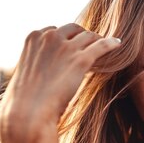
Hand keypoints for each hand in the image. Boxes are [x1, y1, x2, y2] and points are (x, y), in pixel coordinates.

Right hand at [0, 24, 120, 139]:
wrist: (29, 113)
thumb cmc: (25, 99)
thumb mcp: (27, 72)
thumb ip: (37, 61)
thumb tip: (47, 66)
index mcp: (34, 37)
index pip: (55, 30)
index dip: (66, 39)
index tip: (72, 46)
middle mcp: (49, 37)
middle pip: (74, 29)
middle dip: (82, 37)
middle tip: (90, 47)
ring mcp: (66, 47)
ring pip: (89, 36)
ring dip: (97, 41)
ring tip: (104, 48)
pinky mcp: (81, 60)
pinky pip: (102, 45)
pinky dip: (111, 43)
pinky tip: (118, 44)